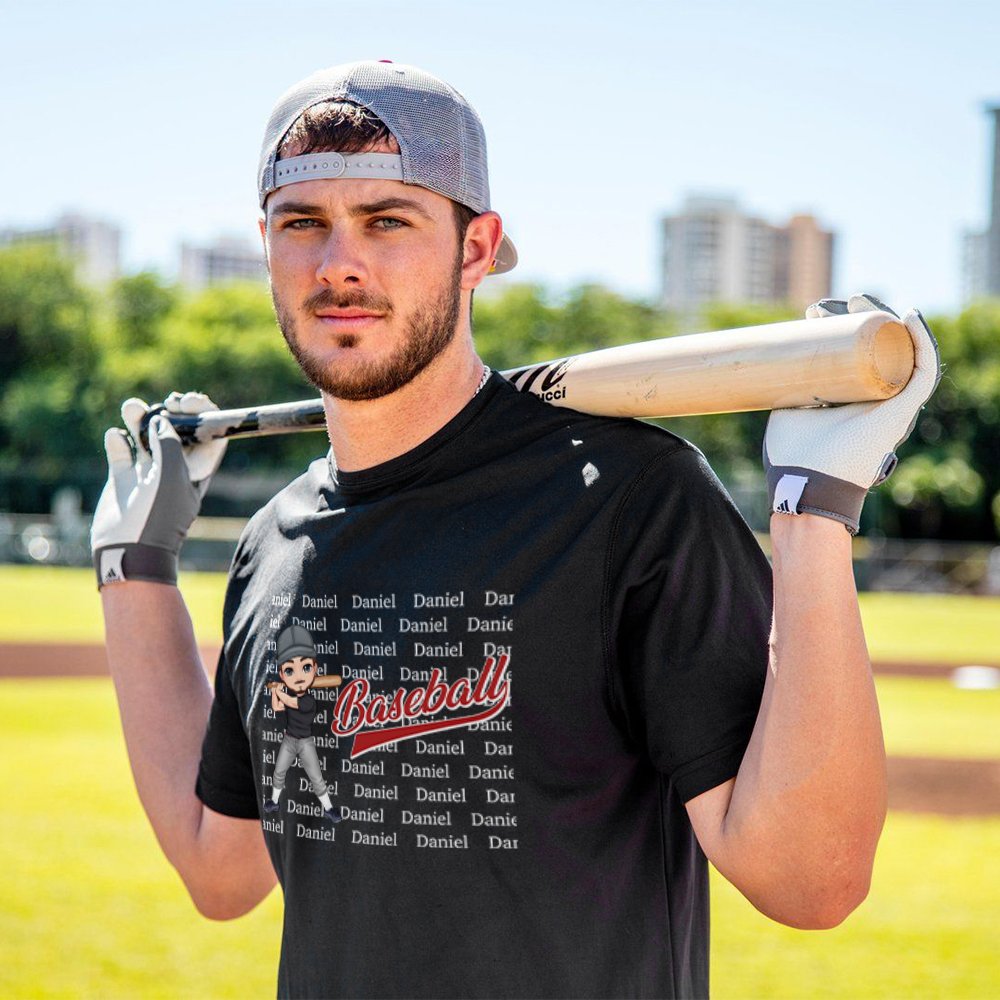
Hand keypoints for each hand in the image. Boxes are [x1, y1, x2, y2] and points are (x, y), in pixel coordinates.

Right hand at [91, 392, 227, 587]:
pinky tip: (116, 436)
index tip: (189, 402)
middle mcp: (174, 470)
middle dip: (172, 412)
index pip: (208, 436)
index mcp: (196, 470)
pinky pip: (122, 452)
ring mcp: (148, 474)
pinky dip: (118, 439)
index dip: (203, 414)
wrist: (129, 550)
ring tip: (131, 407)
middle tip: (166, 402)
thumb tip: (163, 420)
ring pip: (146, 437)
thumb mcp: (171, 475)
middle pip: (177, 431)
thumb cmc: (158, 515)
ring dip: (140, 419)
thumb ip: (170, 444)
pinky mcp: (124, 479)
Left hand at [763, 294, 940, 533]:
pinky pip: (923, 370)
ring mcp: (892, 403)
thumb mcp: (785, 409)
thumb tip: (777, 363)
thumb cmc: (793, 452)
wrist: (806, 480)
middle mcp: (875, 398)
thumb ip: (787, 389)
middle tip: (832, 302)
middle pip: (878, 346)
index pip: (854, 352)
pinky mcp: (902, 411)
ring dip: (886, 320)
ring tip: (861, 300)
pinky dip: (922, 341)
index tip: (813, 312)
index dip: (838, 327)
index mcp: (851, 397)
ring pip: (900, 350)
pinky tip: (910, 316)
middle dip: (858, 318)